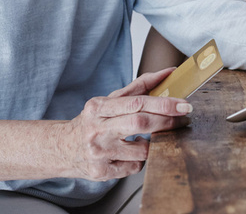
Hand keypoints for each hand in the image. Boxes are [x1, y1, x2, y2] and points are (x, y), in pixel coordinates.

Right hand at [64, 69, 191, 180]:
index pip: (137, 103)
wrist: (62, 148)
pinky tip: (132, 153)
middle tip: (184, 119)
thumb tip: (168, 73)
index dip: (164, 104)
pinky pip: (134, 167)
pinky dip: (140, 160)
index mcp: (98, 107)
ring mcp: (99, 153)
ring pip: (142, 150)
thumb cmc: (92, 122)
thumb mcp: (109, 101)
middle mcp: (97, 129)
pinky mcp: (101, 172)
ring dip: (154, 144)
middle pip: (141, 124)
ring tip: (150, 137)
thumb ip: (139, 87)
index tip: (184, 105)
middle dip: (168, 122)